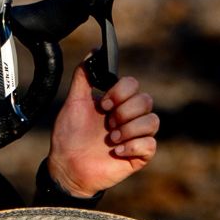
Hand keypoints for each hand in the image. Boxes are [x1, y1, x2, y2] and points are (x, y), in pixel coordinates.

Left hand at [46, 68, 158, 197]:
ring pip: (153, 121)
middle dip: (124, 111)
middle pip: (146, 100)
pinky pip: (150, 145)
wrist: (66, 167)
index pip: (133, 85)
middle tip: (107, 124)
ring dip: (129, 129)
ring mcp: (135, 136)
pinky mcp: (138, 155)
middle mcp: (129, 117)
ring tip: (110, 139)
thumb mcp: (73, 103)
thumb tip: (93, 52)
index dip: (120, 92)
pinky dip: (132, 146)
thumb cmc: (69, 137)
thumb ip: (83, 77)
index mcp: (116, 103)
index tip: (103, 104)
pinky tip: (115, 152)